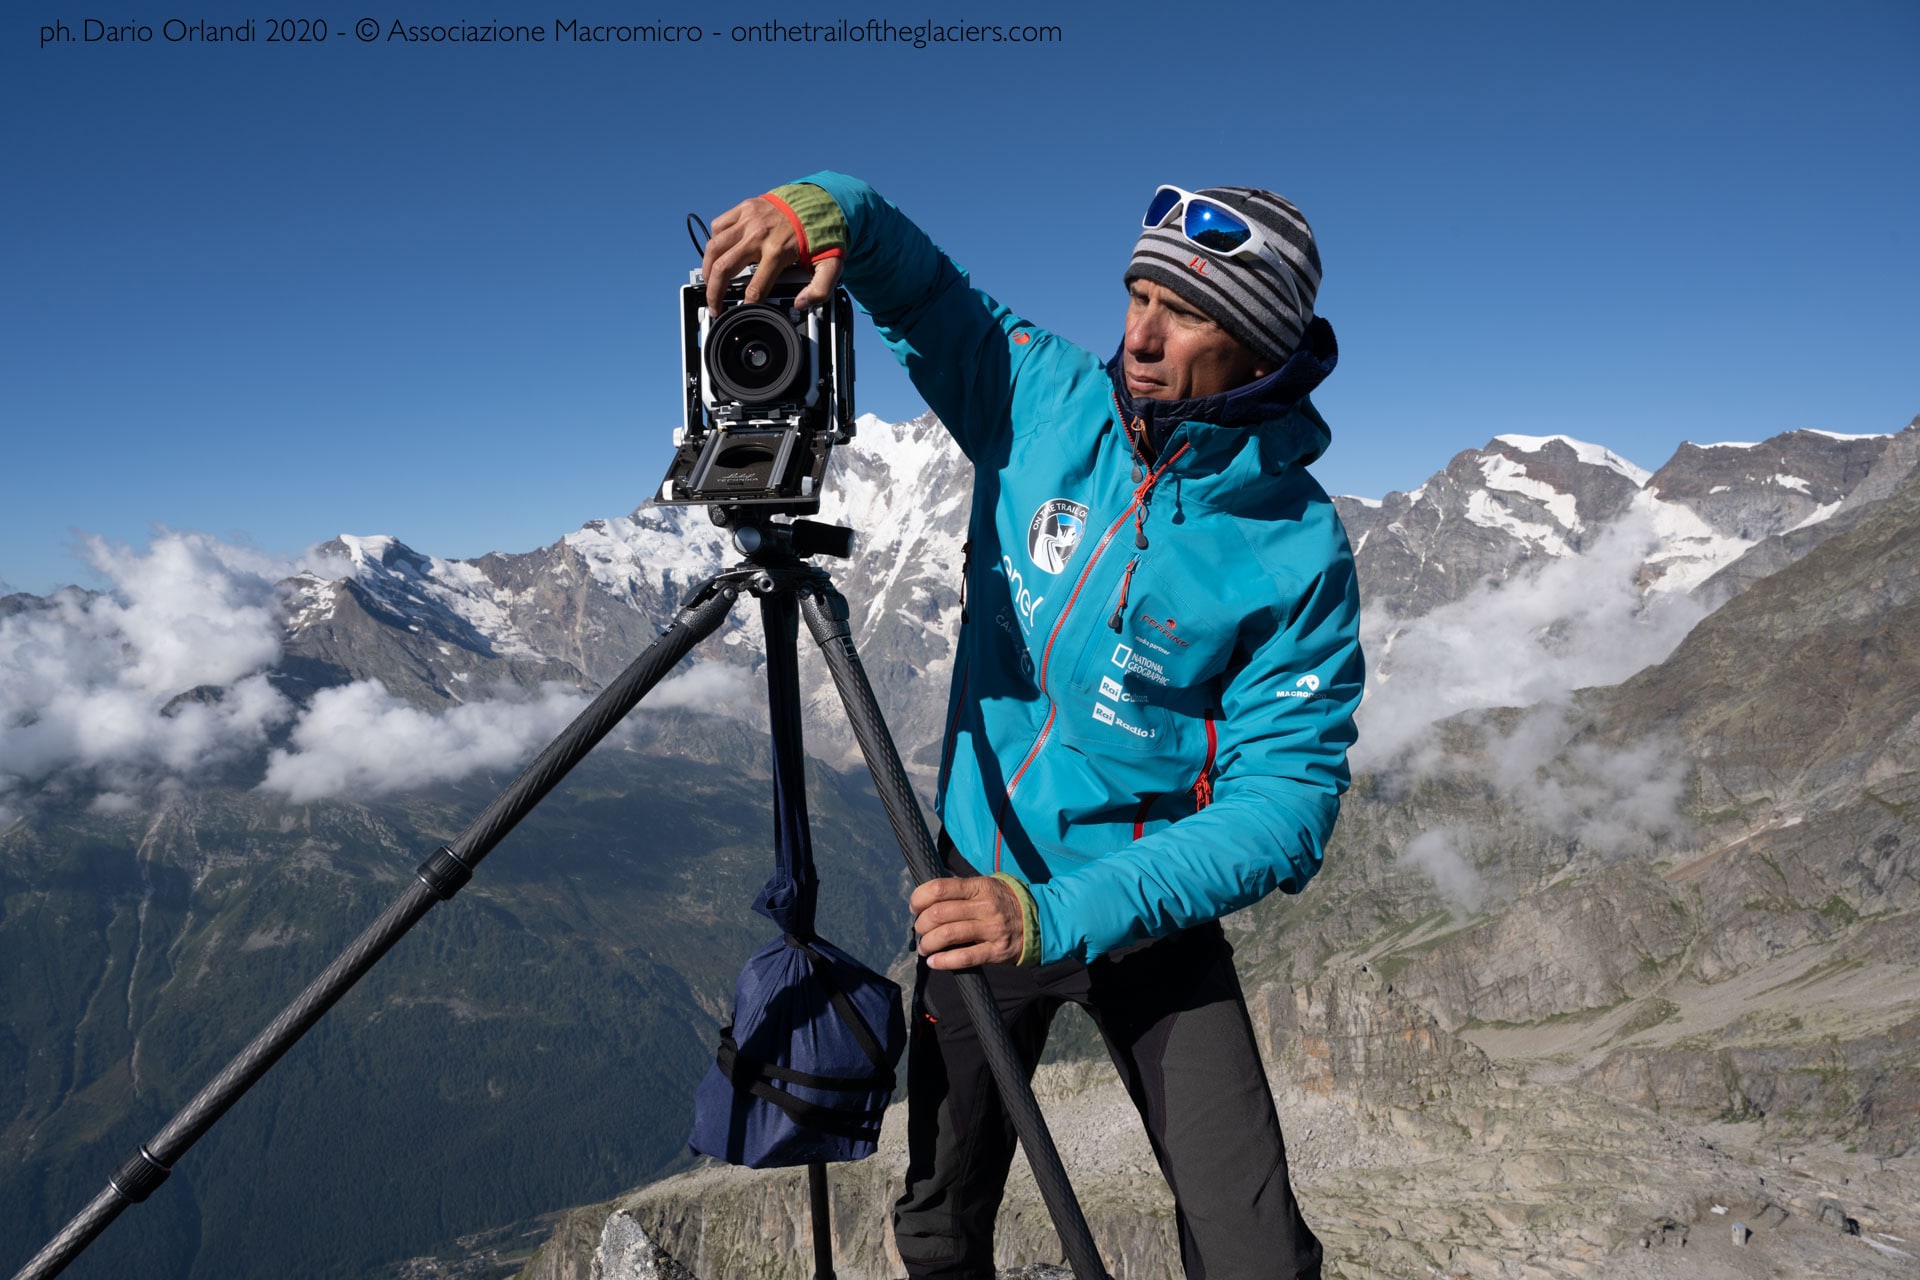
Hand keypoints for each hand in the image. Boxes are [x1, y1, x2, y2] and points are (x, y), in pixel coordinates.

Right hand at [701, 195, 844, 317]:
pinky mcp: (745, 207)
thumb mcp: (831, 265)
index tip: (740, 313)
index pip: (755, 287)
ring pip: (714, 247)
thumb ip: (820, 290)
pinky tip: (718, 252)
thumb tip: (800, 304)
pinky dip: (714, 240)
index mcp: (777, 252)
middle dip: (714, 292)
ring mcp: (748, 219)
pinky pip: (718, 224)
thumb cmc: (823, 233)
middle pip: (724, 268)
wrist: (822, 201)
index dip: (746, 305)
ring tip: (708, 282)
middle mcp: (758, 235)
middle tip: (714, 305)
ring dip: (707, 268)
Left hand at [910, 876, 1024, 969]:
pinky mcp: (997, 951)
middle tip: (919, 930)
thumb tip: (927, 899)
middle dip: (921, 924)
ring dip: (928, 943)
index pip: (939, 888)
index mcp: (979, 886)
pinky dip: (943, 961)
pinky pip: (964, 957)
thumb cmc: (1004, 902)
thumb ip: (961, 891)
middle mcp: (985, 906)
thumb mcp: (986, 886)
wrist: (1040, 921)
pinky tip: (934, 962)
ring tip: (924, 948)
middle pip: (939, 913)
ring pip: (948, 935)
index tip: (914, 907)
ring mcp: (992, 929)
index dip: (919, 898)